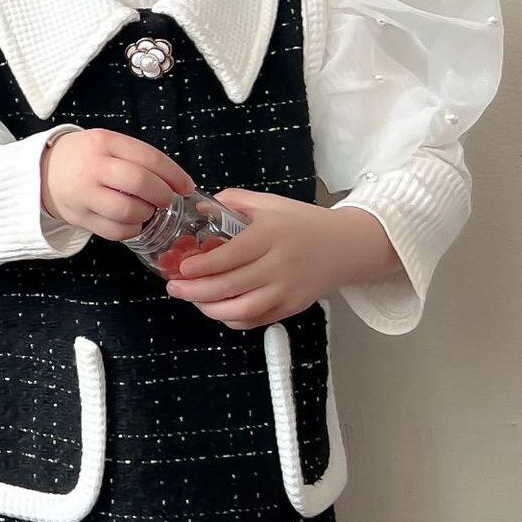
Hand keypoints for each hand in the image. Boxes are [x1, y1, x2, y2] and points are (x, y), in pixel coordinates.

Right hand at [39, 127, 195, 240]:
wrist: (42, 172)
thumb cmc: (85, 158)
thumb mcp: (106, 144)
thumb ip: (136, 158)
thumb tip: (175, 182)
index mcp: (104, 142)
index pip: (149, 158)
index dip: (174, 175)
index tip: (187, 187)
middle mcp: (92, 166)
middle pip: (139, 183)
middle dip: (162, 195)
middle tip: (166, 200)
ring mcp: (83, 193)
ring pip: (127, 210)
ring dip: (145, 214)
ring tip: (145, 210)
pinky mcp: (78, 217)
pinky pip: (114, 231)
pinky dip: (130, 230)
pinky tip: (131, 222)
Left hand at [162, 188, 377, 329]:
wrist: (346, 246)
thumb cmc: (303, 223)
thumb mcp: (269, 203)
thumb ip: (234, 201)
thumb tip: (198, 206)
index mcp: (271, 236)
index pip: (231, 255)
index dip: (203, 266)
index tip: (181, 268)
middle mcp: (280, 265)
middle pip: (231, 286)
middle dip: (195, 291)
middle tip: (174, 288)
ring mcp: (288, 290)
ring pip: (242, 309)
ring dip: (210, 309)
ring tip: (192, 299)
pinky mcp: (292, 307)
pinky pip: (256, 320)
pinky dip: (232, 319)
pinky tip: (217, 309)